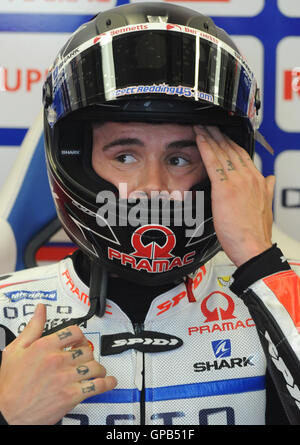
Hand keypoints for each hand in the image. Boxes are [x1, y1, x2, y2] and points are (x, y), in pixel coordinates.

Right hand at [0, 304, 116, 424]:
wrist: (5, 413)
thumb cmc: (9, 385)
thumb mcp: (16, 350)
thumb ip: (33, 327)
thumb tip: (40, 309)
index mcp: (45, 346)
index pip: (74, 332)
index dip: (79, 336)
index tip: (79, 341)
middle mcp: (57, 360)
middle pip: (86, 349)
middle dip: (88, 353)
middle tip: (86, 358)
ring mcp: (65, 378)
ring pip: (94, 366)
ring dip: (98, 369)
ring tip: (96, 371)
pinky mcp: (71, 396)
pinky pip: (96, 386)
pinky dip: (106, 383)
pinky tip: (107, 382)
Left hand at [194, 125, 274, 266]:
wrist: (254, 248)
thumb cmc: (256, 233)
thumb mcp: (265, 207)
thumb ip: (266, 190)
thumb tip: (269, 179)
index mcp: (257, 181)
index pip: (241, 155)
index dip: (230, 143)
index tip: (221, 135)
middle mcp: (248, 177)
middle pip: (231, 149)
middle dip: (218, 135)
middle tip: (207, 123)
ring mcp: (237, 181)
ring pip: (221, 152)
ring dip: (209, 136)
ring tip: (200, 126)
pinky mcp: (225, 189)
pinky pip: (213, 163)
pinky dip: (206, 148)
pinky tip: (199, 138)